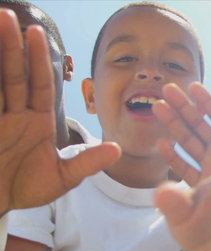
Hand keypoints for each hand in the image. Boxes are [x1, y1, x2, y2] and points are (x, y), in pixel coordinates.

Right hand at [0, 10, 119, 215]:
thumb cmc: (27, 189)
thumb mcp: (62, 177)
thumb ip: (87, 163)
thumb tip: (116, 148)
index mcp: (37, 121)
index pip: (40, 84)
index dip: (39, 61)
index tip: (38, 35)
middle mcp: (16, 114)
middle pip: (15, 75)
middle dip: (13, 48)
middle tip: (10, 18)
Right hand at [153, 82, 210, 185]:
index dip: (206, 101)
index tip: (191, 86)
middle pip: (199, 125)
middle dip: (183, 107)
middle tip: (166, 91)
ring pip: (189, 142)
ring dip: (173, 125)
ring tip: (156, 107)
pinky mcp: (203, 185)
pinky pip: (185, 169)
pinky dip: (173, 157)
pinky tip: (162, 144)